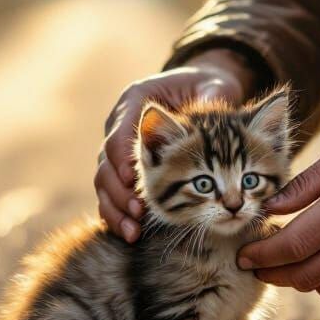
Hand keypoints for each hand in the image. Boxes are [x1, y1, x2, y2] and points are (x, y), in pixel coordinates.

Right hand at [96, 47, 262, 241]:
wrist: (203, 91)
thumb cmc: (208, 87)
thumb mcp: (214, 85)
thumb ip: (212, 94)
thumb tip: (213, 101)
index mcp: (137, 100)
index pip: (119, 130)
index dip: (122, 155)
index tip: (131, 175)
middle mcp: (123, 125)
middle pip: (106, 162)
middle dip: (119, 190)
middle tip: (138, 209)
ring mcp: (122, 150)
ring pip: (105, 183)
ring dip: (116, 208)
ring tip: (132, 229)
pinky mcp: (127, 171)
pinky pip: (113, 197)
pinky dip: (119, 216)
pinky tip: (131, 233)